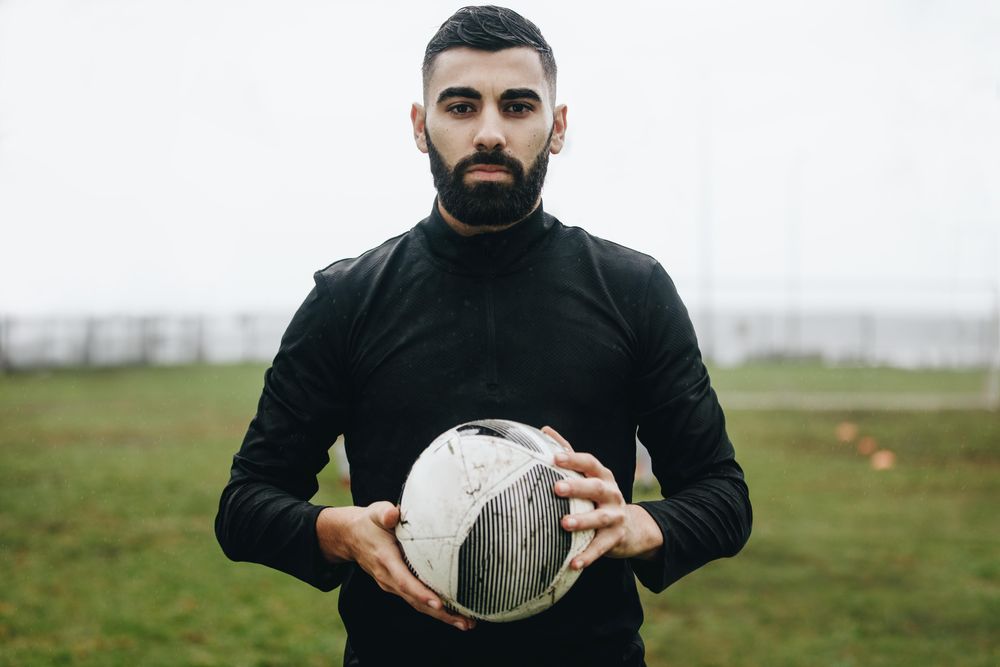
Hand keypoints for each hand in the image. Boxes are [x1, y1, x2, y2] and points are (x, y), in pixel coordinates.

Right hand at [316, 503, 475, 630]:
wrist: (352, 537)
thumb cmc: (370, 523)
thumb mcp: (375, 513)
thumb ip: (384, 513)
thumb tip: (393, 513)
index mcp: (385, 560)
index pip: (404, 580)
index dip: (421, 593)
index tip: (438, 603)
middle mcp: (388, 578)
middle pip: (415, 600)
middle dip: (440, 613)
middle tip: (465, 623)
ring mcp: (392, 585)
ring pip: (417, 604)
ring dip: (441, 616)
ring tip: (466, 624)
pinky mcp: (398, 586)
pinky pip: (416, 601)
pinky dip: (434, 610)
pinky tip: (454, 615)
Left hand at [542, 426, 662, 569]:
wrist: (632, 527)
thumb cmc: (598, 496)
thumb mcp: (589, 475)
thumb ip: (568, 453)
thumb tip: (544, 429)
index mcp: (602, 476)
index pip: (589, 463)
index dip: (573, 459)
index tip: (555, 457)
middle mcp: (612, 494)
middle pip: (596, 487)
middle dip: (577, 487)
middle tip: (556, 488)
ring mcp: (616, 516)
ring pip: (600, 518)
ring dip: (583, 521)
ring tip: (564, 524)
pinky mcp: (616, 539)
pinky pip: (601, 548)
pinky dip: (587, 556)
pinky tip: (572, 564)